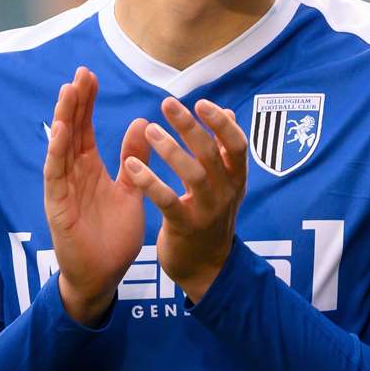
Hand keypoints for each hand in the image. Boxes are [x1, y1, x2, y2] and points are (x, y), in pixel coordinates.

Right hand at [42, 67, 149, 325]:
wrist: (103, 276)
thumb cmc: (113, 235)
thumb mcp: (130, 190)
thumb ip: (134, 160)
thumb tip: (140, 123)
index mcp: (89, 169)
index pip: (85, 128)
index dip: (87, 102)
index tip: (90, 75)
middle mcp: (73, 175)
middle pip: (71, 131)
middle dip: (75, 102)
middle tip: (80, 73)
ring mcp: (63, 190)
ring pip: (60, 148)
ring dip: (64, 120)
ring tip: (68, 92)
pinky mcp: (58, 207)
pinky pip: (56, 176)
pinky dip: (57, 154)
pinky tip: (61, 132)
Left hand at [122, 98, 248, 304]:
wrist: (206, 268)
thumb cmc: (211, 217)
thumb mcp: (225, 184)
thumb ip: (224, 150)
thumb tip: (227, 112)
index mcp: (236, 178)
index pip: (237, 144)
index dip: (221, 123)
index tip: (202, 102)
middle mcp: (226, 192)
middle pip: (212, 153)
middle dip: (190, 126)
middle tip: (168, 104)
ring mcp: (207, 211)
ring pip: (193, 174)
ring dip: (171, 150)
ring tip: (150, 130)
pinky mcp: (185, 227)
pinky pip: (167, 201)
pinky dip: (150, 182)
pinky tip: (132, 166)